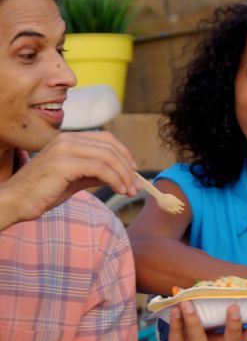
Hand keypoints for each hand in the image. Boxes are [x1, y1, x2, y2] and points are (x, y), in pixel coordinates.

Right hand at [0, 132, 137, 225]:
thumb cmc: (42, 192)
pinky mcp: (64, 163)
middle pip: (110, 147)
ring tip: (130, 191)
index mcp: (67, 140)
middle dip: (127, 167)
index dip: (123, 153)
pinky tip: (119, 190)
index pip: (105, 139)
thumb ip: (94, 174)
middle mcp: (66, 140)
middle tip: (136, 185)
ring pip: (108, 157)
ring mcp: (64, 149)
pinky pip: (100, 168)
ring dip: (124, 175)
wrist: (15, 201)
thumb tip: (118, 175)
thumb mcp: (74, 180)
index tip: (133, 170)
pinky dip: (115, 179)